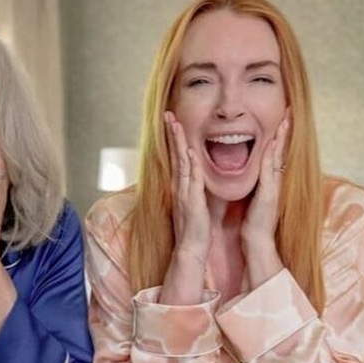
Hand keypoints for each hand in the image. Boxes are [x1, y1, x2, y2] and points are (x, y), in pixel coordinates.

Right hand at [167, 111, 209, 263]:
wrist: (191, 248)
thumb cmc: (195, 228)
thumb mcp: (193, 203)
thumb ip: (193, 188)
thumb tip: (195, 174)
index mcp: (181, 186)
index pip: (176, 158)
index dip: (174, 139)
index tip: (172, 122)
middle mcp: (179, 187)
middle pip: (174, 155)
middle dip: (171, 134)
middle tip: (168, 114)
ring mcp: (184, 193)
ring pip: (181, 162)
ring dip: (178, 143)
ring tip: (175, 124)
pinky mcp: (192, 202)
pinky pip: (191, 180)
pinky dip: (190, 165)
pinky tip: (190, 152)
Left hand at [240, 110, 289, 249]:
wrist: (257, 240)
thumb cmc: (255, 220)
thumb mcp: (257, 196)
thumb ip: (259, 184)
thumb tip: (257, 173)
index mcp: (272, 180)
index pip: (277, 153)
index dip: (281, 136)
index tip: (283, 118)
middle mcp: (276, 181)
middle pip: (282, 150)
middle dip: (286, 130)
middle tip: (289, 111)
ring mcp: (274, 186)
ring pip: (278, 157)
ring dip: (282, 138)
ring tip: (285, 120)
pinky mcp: (268, 193)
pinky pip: (269, 171)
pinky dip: (271, 156)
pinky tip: (271, 144)